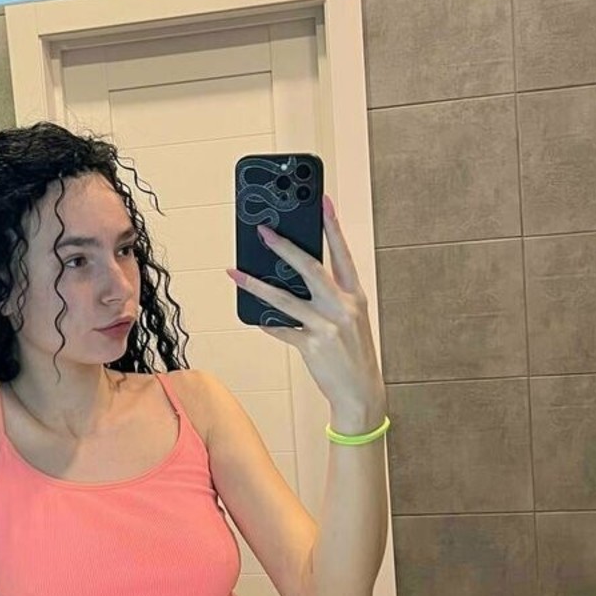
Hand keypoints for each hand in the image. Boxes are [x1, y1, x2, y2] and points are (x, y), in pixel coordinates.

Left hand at [226, 194, 385, 422]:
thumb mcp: (350, 319)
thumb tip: (292, 277)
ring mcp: (326, 326)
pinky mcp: (311, 345)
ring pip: (284, 298)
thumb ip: (330, 297)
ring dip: (256, 284)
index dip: (332, 226)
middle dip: (283, 247)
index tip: (322, 202)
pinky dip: (266, 323)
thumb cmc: (353, 352)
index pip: (343, 254)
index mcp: (355, 296)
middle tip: (262, 231)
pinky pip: (281, 328)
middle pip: (309, 268)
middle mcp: (342, 307)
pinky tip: (254, 317)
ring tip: (235, 273)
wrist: (361, 392)